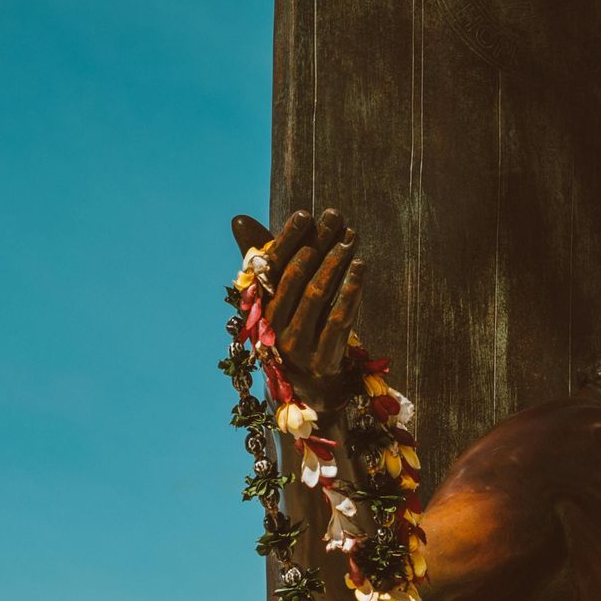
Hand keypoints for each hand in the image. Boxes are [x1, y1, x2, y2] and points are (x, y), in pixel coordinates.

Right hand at [232, 208, 365, 404]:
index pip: (271, 266)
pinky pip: (337, 321)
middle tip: (334, 216)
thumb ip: (268, 256)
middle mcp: (273, 324)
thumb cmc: (296, 327)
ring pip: (316, 296)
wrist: (310, 386)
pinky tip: (360, 267)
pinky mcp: (322, 359)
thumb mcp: (282, 294)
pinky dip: (350, 292)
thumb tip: (240, 219)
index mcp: (261, 306)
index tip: (306, 214)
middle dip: (317, 243)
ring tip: (350, 238)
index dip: (288, 238)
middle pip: (295, 276)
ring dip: (334, 263)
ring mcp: (296, 344)